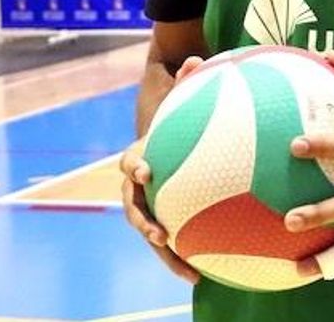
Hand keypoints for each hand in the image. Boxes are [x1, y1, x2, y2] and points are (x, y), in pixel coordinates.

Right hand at [119, 55, 204, 284]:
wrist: (170, 140)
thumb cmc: (178, 119)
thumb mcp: (181, 100)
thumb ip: (187, 81)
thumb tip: (196, 58)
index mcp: (140, 157)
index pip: (130, 161)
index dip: (136, 166)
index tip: (147, 171)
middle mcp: (138, 185)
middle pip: (133, 207)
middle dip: (144, 222)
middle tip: (159, 233)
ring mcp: (149, 205)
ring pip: (150, 233)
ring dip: (164, 252)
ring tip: (185, 269)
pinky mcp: (165, 220)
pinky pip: (172, 242)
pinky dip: (183, 258)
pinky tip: (203, 276)